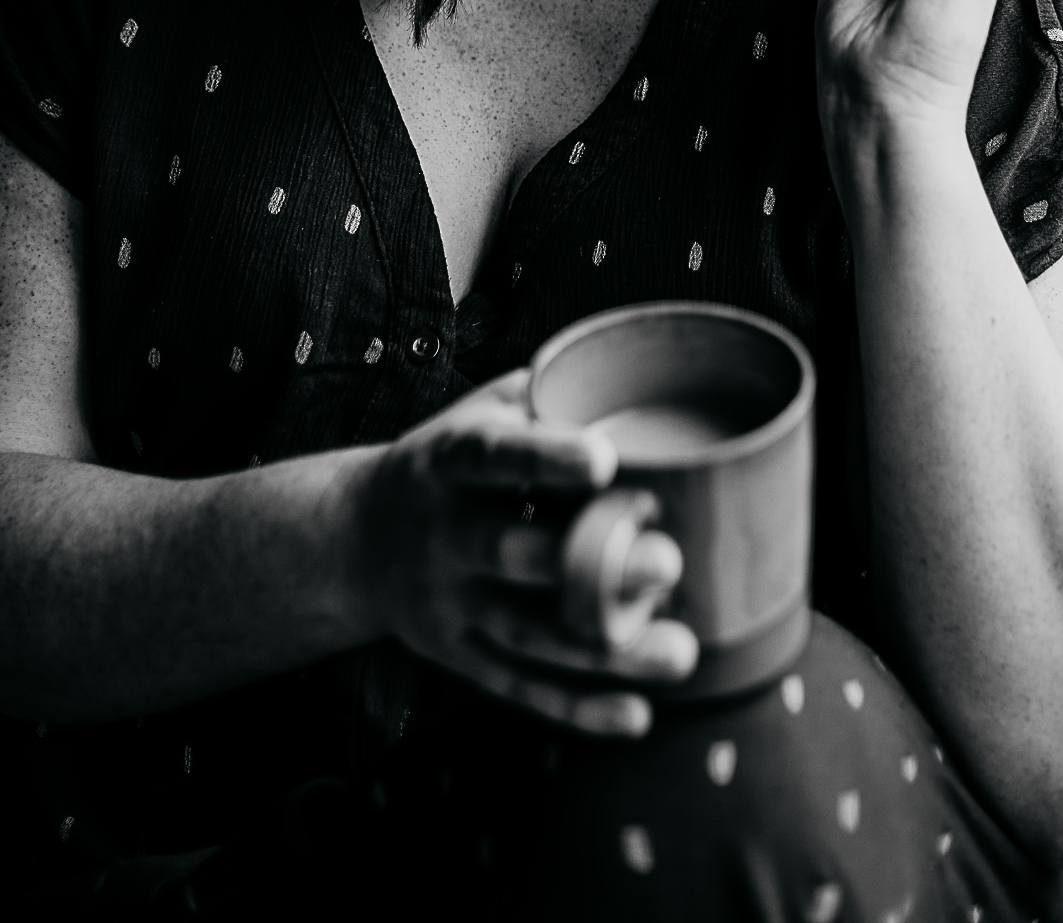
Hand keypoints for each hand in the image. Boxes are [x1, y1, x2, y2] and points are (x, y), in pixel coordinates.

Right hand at [347, 368, 696, 734]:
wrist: (354, 539)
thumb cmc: (449, 464)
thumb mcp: (477, 413)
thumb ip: (545, 397)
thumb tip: (635, 379)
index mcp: (446, 463)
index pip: (491, 456)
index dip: (544, 458)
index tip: (605, 459)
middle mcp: (443, 535)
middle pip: (509, 552)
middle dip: (587, 563)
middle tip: (666, 562)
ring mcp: (449, 604)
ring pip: (525, 635)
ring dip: (603, 649)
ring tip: (678, 651)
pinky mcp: (459, 657)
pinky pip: (519, 686)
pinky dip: (577, 707)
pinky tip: (635, 713)